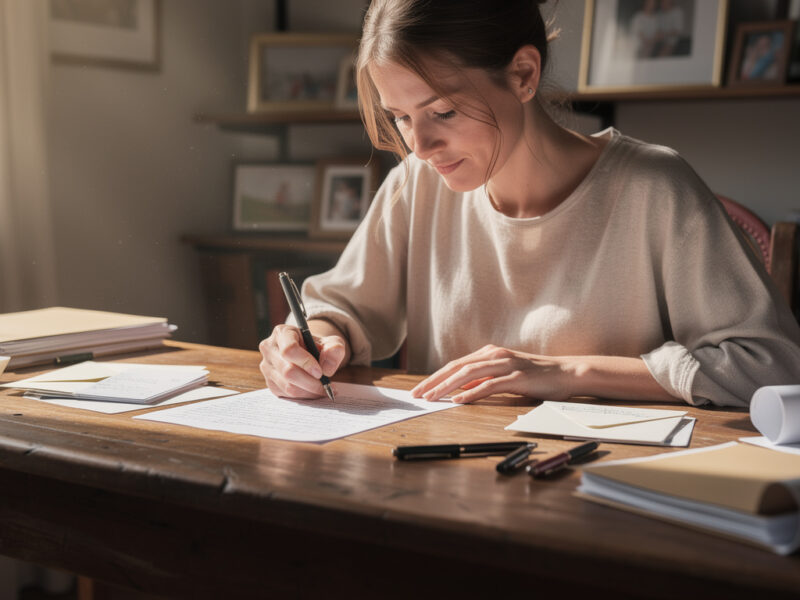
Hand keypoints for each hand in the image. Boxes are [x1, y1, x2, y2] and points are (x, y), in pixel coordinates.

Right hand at [259, 324, 346, 398]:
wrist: (308, 354)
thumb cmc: (317, 346)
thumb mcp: (331, 342)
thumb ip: (334, 350)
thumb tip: (327, 367)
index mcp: (282, 333)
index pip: (289, 350)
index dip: (305, 362)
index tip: (320, 372)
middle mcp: (269, 348)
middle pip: (288, 371)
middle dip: (311, 382)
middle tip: (327, 384)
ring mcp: (267, 367)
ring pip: (287, 386)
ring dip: (309, 391)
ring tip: (324, 389)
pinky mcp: (270, 382)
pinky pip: (286, 395)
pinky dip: (304, 396)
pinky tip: (314, 391)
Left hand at [410, 344, 572, 403]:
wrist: (566, 372)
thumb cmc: (535, 376)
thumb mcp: (504, 374)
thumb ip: (483, 378)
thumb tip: (459, 389)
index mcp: (489, 353)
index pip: (455, 365)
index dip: (434, 377)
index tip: (418, 389)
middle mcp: (494, 355)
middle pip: (456, 368)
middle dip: (433, 381)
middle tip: (416, 395)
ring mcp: (506, 365)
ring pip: (469, 374)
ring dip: (447, 386)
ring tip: (432, 398)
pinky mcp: (517, 377)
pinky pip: (490, 385)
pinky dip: (472, 392)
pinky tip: (459, 400)